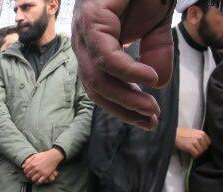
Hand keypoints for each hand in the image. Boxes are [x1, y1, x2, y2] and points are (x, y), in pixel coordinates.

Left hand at [22, 149, 63, 183]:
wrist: (53, 156)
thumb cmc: (44, 155)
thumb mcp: (35, 156)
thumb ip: (28, 161)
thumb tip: (22, 166)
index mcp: (32, 164)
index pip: (25, 170)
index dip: (26, 171)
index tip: (27, 171)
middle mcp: (36, 168)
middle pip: (28, 175)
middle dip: (29, 175)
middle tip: (31, 175)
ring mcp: (41, 172)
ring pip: (33, 179)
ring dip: (33, 179)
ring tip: (34, 177)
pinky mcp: (46, 175)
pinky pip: (40, 181)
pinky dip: (38, 182)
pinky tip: (38, 181)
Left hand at [72, 0, 175, 128]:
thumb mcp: (155, 26)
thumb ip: (155, 54)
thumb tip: (157, 84)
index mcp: (94, 47)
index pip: (100, 87)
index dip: (122, 106)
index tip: (146, 121)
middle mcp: (84, 41)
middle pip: (95, 87)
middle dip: (123, 108)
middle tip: (149, 121)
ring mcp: (84, 31)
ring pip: (97, 76)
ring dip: (126, 96)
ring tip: (150, 106)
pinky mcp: (92, 19)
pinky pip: (105, 55)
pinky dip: (127, 70)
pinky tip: (148, 79)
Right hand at [175, 128, 210, 157]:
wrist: (173, 134)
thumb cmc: (181, 133)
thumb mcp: (193, 132)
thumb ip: (199, 136)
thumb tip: (201, 143)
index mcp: (201, 133)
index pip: (208, 142)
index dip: (204, 146)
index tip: (201, 148)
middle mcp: (199, 137)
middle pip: (205, 148)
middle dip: (201, 150)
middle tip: (196, 151)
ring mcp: (195, 142)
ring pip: (201, 151)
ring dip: (197, 154)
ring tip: (193, 153)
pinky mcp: (189, 146)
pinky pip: (196, 154)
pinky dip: (194, 156)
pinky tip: (192, 155)